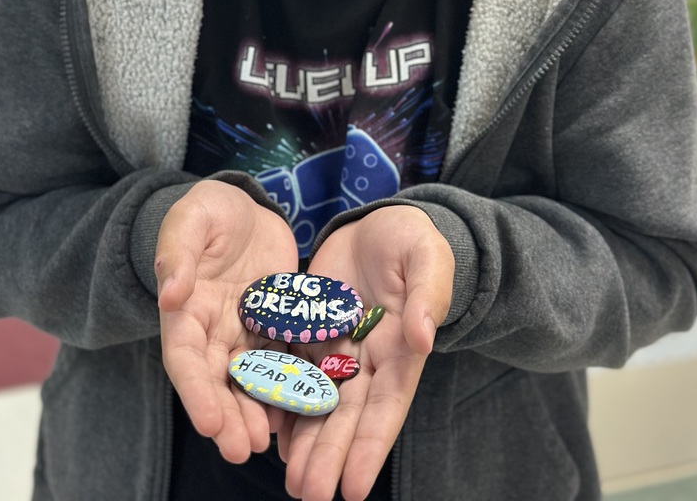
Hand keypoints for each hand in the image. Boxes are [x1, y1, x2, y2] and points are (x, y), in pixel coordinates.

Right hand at [155, 180, 298, 461]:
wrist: (245, 206)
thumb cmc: (209, 210)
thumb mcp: (190, 220)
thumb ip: (178, 254)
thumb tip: (169, 293)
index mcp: (185, 309)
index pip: (185, 358)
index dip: (195, 392)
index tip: (208, 423)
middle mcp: (213, 329)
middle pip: (217, 380)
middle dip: (227, 416)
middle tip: (241, 450)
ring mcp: (245, 330)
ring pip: (251, 378)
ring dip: (257, 411)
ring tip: (269, 441)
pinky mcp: (277, 324)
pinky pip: (285, 358)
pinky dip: (290, 384)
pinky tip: (304, 408)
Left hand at [279, 205, 453, 500]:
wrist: (378, 223)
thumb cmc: (412, 240)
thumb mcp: (426, 258)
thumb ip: (427, 295)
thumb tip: (423, 338)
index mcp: (400, 349)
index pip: (386, 406)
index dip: (370, 446)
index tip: (354, 488)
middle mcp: (367, 359)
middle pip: (347, 415)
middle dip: (329, 455)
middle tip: (308, 494)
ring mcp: (336, 348)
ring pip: (318, 401)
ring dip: (305, 441)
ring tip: (288, 480)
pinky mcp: (308, 331)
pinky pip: (293, 370)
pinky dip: (282, 401)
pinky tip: (268, 431)